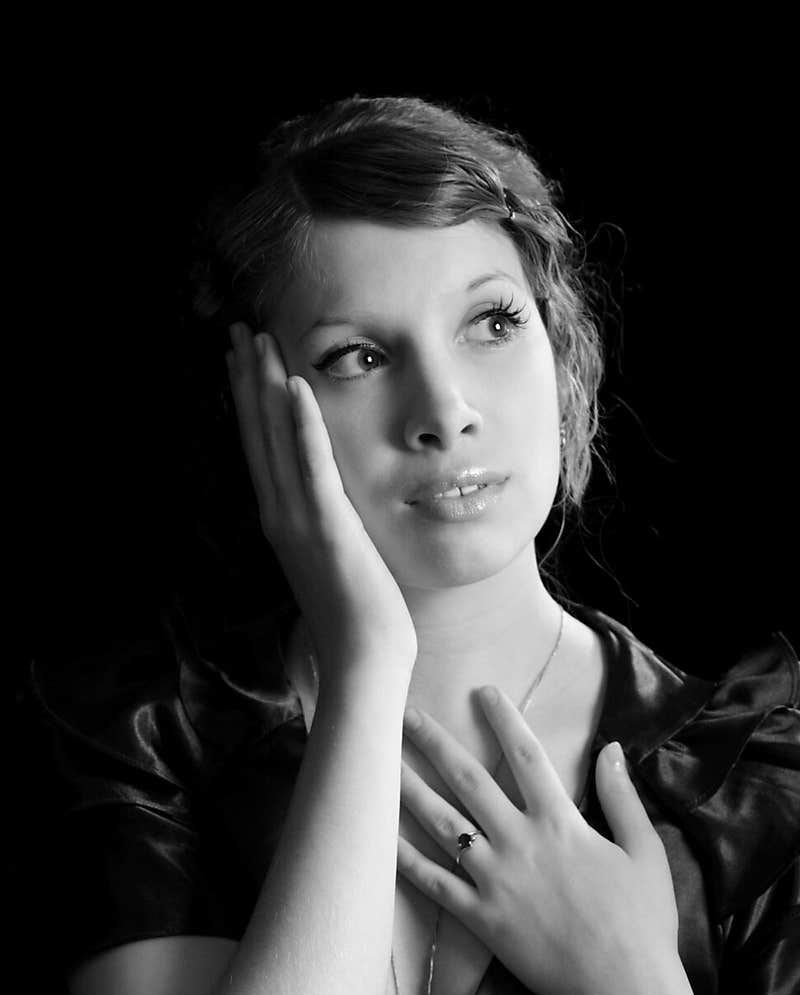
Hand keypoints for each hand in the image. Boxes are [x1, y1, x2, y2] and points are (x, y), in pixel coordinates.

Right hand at [226, 324, 416, 680]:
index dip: (248, 401)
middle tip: (237, 330)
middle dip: (246, 379)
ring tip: (258, 340)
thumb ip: (328, 525)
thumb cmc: (358, 619)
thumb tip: (331, 504)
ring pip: (275, 441)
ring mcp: (299, 521)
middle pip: (257, 434)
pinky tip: (295, 387)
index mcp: (281, 522)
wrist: (362, 660)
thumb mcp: (336, 560)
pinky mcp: (327, 528)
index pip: (260, 448)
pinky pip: (312, 467)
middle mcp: (280, 516)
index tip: (242, 359)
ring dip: (265, 386)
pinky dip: (302, 426)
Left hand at [396, 687, 681, 994]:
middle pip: (469, 780)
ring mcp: (495, 880)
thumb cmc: (642, 922)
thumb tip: (610, 748)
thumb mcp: (645, 851)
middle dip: (435, 743)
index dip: (502, 719)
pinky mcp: (480, 918)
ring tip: (381, 765)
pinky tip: (381, 839)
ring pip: (442, 824)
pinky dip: (406, 860)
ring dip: (409, 790)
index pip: (526, 756)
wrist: (622, 989)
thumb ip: (622, 797)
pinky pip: (434, 883)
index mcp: (561, 823)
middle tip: (403, 715)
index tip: (483, 692)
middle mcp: (520, 842)